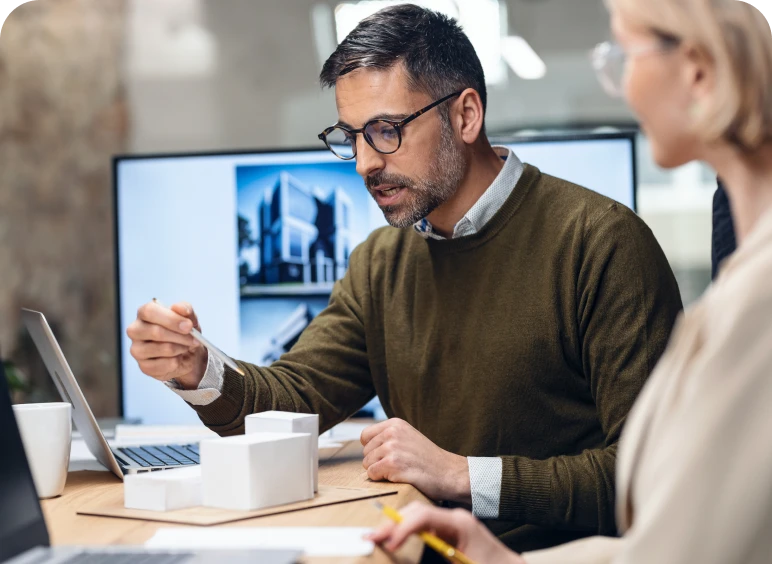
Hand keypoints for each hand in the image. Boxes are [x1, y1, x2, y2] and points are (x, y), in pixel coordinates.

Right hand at [126, 301, 206, 389]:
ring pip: (163, 349)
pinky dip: (177, 361)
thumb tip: (179, 308)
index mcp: (144, 313)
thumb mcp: (189, 318)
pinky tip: (178, 358)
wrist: (187, 353)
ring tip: (186, 346)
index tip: (189, 326)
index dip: (171, 319)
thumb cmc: (183, 331)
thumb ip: (185, 309)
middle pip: (155, 332)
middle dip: (180, 336)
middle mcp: (135, 330)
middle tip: (194, 339)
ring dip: (181, 348)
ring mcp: (137, 350)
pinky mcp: (144, 366)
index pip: (149, 311)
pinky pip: (165, 365)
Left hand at [361, 418, 470, 502]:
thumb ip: (389, 437)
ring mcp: (392, 447)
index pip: (365, 436)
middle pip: (365, 452)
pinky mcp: (392, 464)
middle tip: (397, 466)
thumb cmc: (428, 459)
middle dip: (376, 461)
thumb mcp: (409, 437)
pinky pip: (372, 474)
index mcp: (395, 424)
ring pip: (367, 464)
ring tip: (400, 471)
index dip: (372, 449)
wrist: (449, 473)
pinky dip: (382, 479)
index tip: (386, 456)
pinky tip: (398, 477)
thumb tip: (365, 445)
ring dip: (380, 471)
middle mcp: (392, 432)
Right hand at [366, 502, 525, 563]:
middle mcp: (455, 519)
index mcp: (460, 523)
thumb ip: (434, 557)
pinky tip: (394, 538)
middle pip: (417, 512)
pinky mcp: (450, 533)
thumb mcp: (461, 563)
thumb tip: (405, 555)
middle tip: (371, 538)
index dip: (403, 528)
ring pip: (418, 517)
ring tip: (377, 537)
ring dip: (397, 526)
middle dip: (393, 524)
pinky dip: (407, 531)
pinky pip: (424, 526)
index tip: (389, 544)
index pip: (424, 516)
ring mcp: (452, 524)